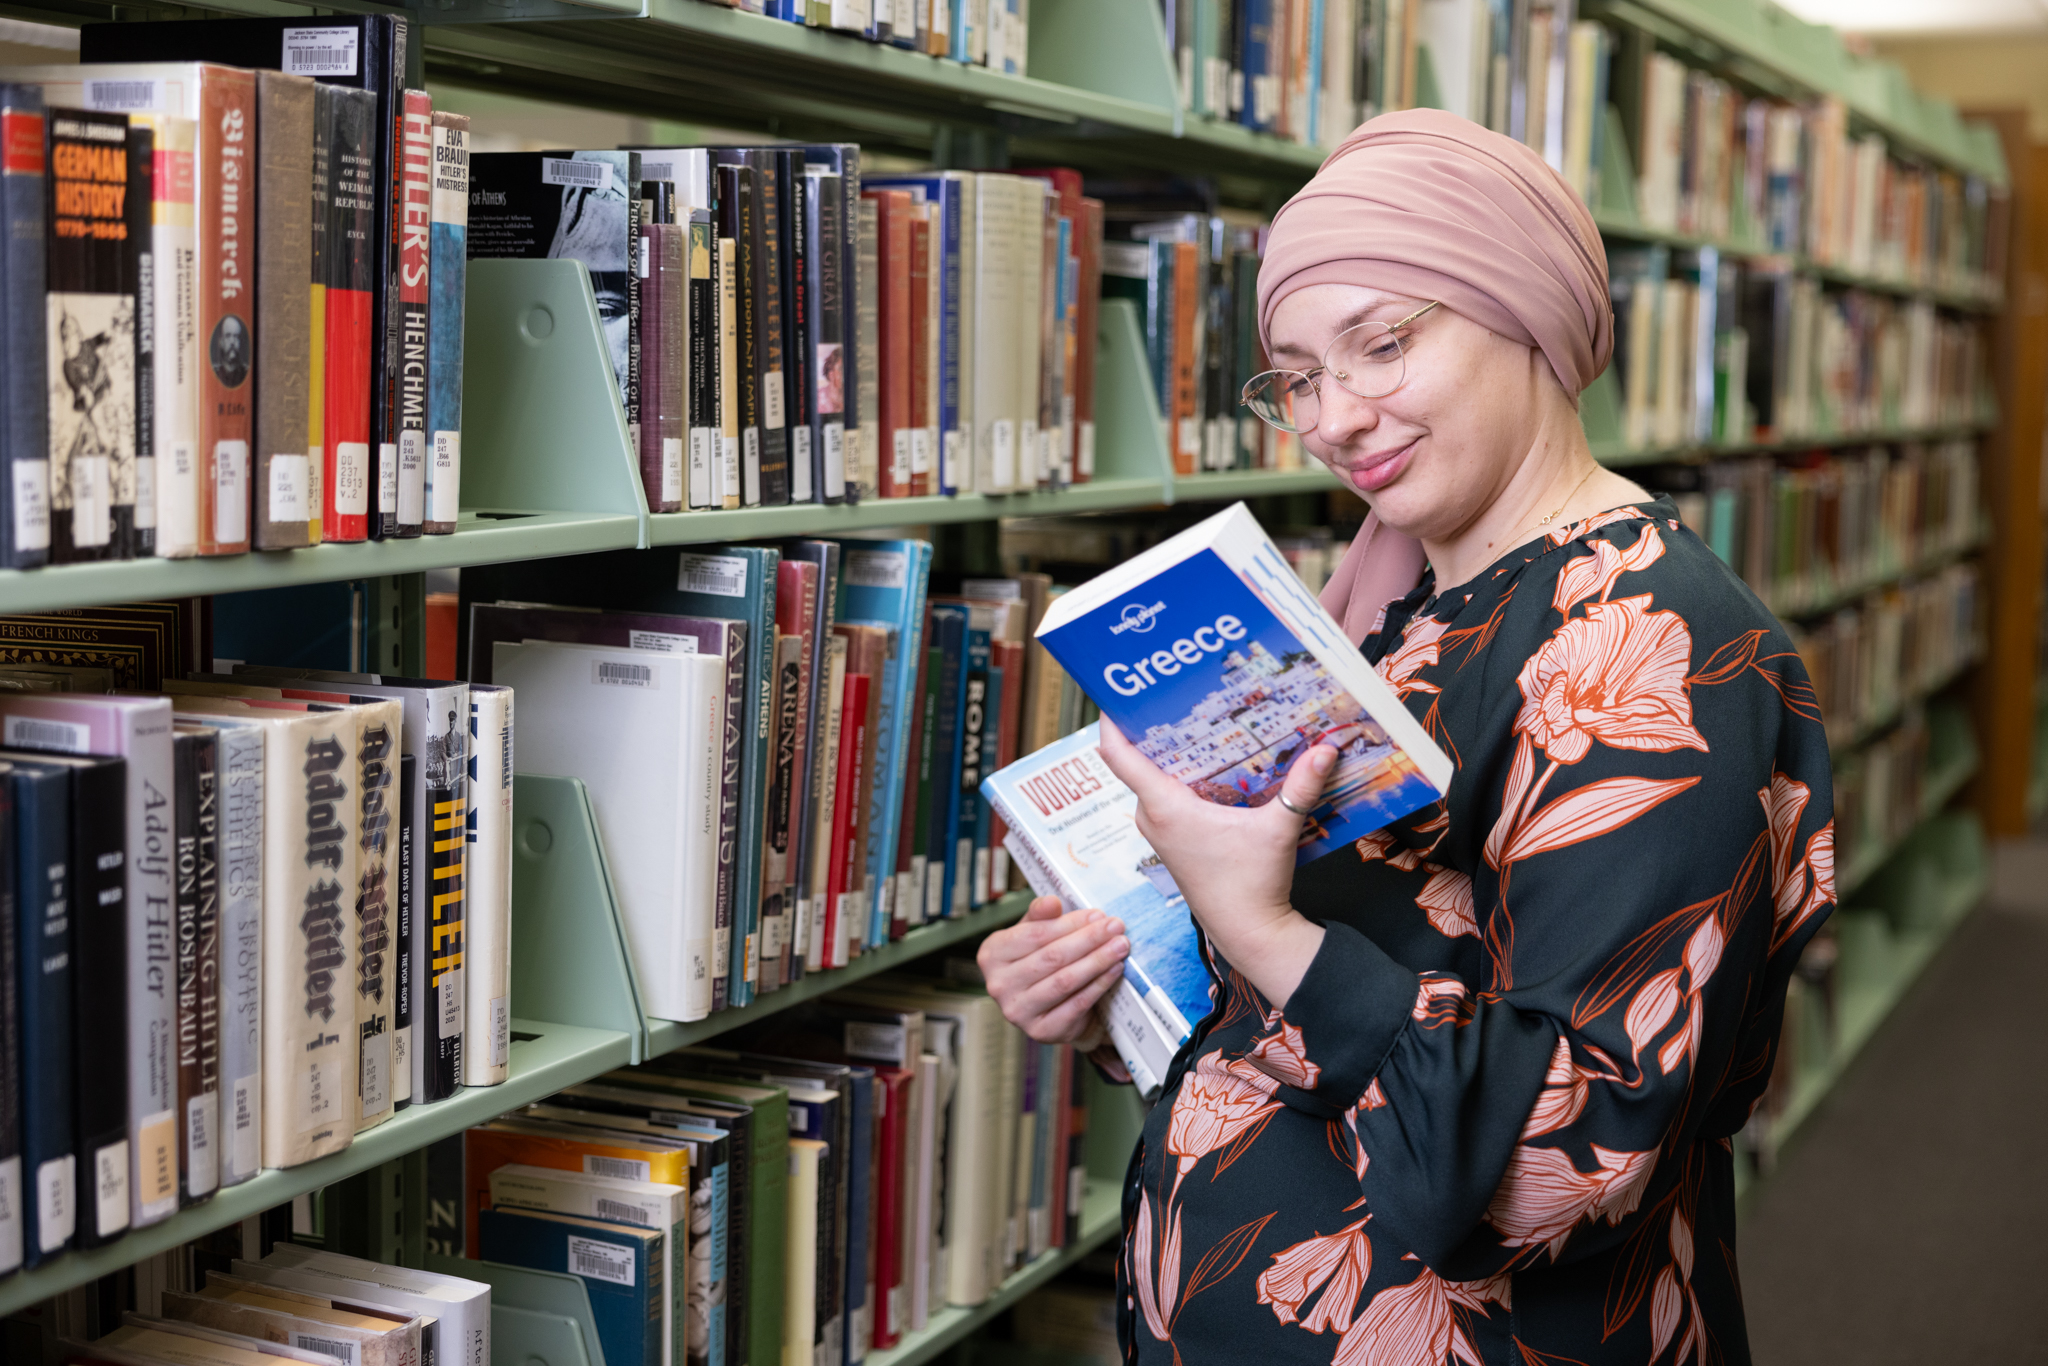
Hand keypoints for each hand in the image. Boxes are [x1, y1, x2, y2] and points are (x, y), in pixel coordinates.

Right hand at [978, 896, 1129, 1046]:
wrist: (1049, 1008)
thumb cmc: (1041, 963)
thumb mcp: (1034, 934)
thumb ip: (1040, 916)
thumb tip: (1052, 903)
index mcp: (992, 954)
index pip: (1035, 934)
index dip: (1070, 923)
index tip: (1097, 914)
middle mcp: (999, 984)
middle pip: (1052, 957)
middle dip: (1089, 939)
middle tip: (1116, 926)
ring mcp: (1018, 1011)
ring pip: (1065, 980)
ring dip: (1098, 960)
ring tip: (1120, 945)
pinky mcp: (1041, 1030)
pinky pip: (1077, 1004)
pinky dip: (1099, 984)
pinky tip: (1114, 969)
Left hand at [1094, 719, 1331, 1009]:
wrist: (1247, 932)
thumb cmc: (1252, 884)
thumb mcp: (1279, 828)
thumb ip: (1302, 786)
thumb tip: (1327, 748)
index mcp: (1165, 806)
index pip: (1118, 755)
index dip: (1112, 720)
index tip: (1117, 692)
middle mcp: (1153, 817)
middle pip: (1138, 762)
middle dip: (1154, 729)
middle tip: (1175, 695)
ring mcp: (1161, 832)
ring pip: (1154, 781)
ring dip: (1171, 757)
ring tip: (1197, 723)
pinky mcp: (1174, 842)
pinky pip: (1166, 799)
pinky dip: (1182, 779)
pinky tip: (1211, 766)